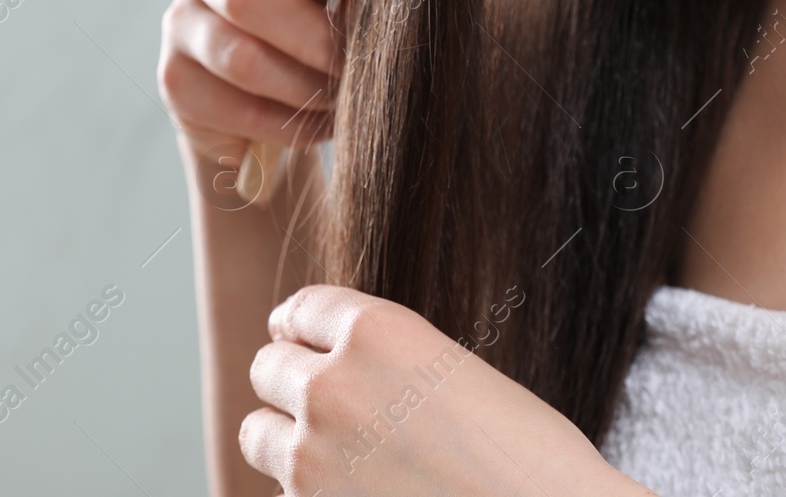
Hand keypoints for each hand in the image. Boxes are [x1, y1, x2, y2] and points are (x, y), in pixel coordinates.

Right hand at [159, 0, 339, 184]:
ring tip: (345, 98)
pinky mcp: (176, 82)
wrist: (267, 98)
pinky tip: (319, 121)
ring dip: (307, 88)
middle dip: (313, 38)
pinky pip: (241, 111)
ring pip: (244, 62)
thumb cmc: (312, 26)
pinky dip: (291, 124)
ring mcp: (181, 23)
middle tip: (359, 64)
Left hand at [240, 285, 650, 496]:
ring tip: (324, 451)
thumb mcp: (458, 374)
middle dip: (290, 380)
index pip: (302, 307)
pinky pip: (281, 493)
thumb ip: (390, 361)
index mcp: (378, 332)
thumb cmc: (529, 457)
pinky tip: (354, 495)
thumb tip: (341, 368)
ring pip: (256, 432)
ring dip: (282, 436)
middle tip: (319, 399)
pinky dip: (305, 493)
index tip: (295, 337)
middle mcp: (334, 386)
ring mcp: (315, 458)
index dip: (300, 325)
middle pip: (268, 366)